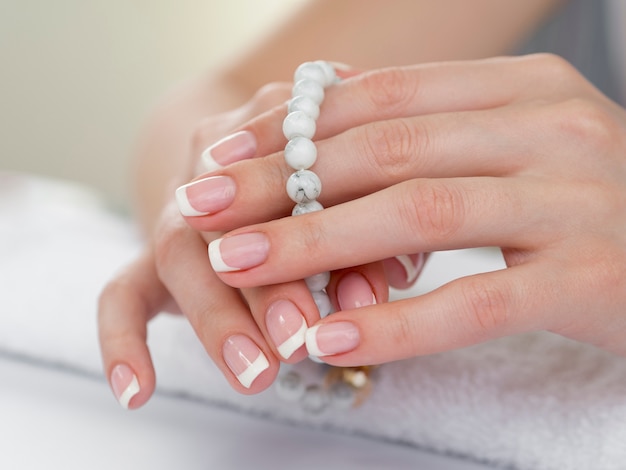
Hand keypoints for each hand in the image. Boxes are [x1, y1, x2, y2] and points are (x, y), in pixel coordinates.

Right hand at [97, 77, 414, 407]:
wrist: (241, 162)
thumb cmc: (316, 190)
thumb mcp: (351, 207)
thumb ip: (366, 247)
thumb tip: (368, 299)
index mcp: (273, 133)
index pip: (292, 175)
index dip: (322, 234)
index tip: (362, 299)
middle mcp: (215, 162)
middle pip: (228, 215)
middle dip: (266, 284)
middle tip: (297, 342)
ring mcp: (176, 207)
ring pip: (178, 250)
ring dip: (217, 317)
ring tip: (253, 375)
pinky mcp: (149, 253)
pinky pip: (120, 292)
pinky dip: (123, 340)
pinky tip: (135, 392)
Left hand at [181, 54, 625, 364]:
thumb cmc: (592, 207)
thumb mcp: (517, 150)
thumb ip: (434, 135)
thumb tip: (329, 129)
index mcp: (526, 91)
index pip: (384, 98)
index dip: (295, 128)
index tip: (222, 159)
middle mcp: (553, 130)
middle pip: (386, 151)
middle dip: (282, 182)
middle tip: (202, 209)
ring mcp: (576, 200)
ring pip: (420, 214)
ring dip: (315, 243)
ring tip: (234, 264)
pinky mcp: (594, 276)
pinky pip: (477, 299)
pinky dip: (398, 318)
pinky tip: (331, 334)